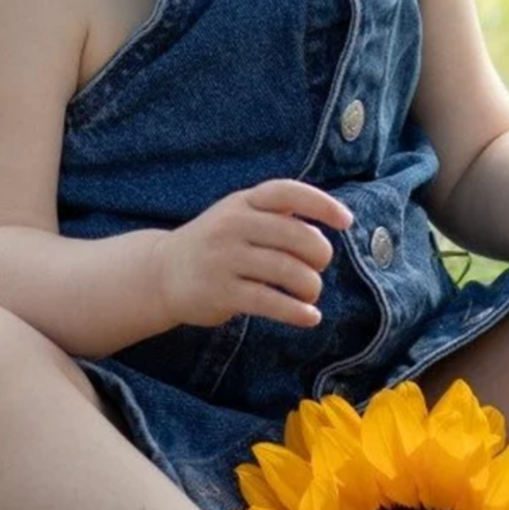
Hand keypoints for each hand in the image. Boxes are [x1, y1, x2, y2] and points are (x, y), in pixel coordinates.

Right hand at [156, 179, 353, 329]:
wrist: (162, 273)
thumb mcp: (239, 215)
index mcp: (243, 202)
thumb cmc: (216, 244)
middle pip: (295, 235)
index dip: (321, 204)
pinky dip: (296, 311)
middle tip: (319, 266)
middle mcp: (232, 225)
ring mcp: (225, 259)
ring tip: (312, 294)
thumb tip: (331, 219)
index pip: (287, 192)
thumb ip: (278, 214)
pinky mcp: (221, 292)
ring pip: (287, 270)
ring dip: (311, 285)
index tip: (346, 221)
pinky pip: (270, 301)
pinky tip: (310, 317)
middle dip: (320, 254)